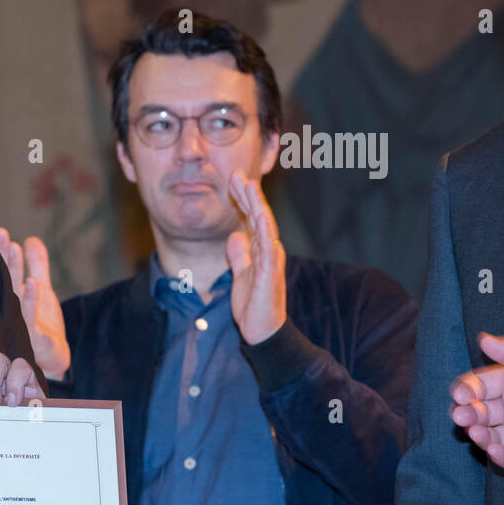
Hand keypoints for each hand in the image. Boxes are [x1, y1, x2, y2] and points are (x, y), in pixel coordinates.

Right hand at [0, 228, 69, 379]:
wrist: (53, 357)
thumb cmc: (43, 325)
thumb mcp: (44, 291)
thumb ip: (38, 266)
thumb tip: (31, 239)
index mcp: (11, 296)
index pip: (1, 270)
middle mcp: (10, 309)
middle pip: (4, 278)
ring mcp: (19, 324)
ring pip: (13, 295)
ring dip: (12, 271)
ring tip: (13, 246)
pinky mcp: (33, 339)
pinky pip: (30, 319)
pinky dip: (30, 302)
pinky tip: (32, 283)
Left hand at [226, 171, 286, 345]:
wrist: (261, 330)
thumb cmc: (253, 303)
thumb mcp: (240, 274)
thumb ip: (239, 255)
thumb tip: (235, 236)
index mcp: (260, 249)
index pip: (251, 217)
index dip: (243, 198)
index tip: (232, 178)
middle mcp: (268, 251)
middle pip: (259, 217)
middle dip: (248, 195)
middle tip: (237, 174)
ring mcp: (271, 262)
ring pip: (266, 229)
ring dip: (258, 209)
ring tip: (250, 190)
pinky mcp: (270, 276)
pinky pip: (269, 254)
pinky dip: (267, 238)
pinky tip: (263, 224)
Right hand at [450, 333, 503, 470]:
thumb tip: (483, 341)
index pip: (478, 385)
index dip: (464, 390)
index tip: (459, 395)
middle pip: (480, 410)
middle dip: (466, 414)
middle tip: (461, 417)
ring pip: (491, 435)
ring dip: (479, 436)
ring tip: (477, 434)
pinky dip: (500, 457)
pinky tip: (495, 451)